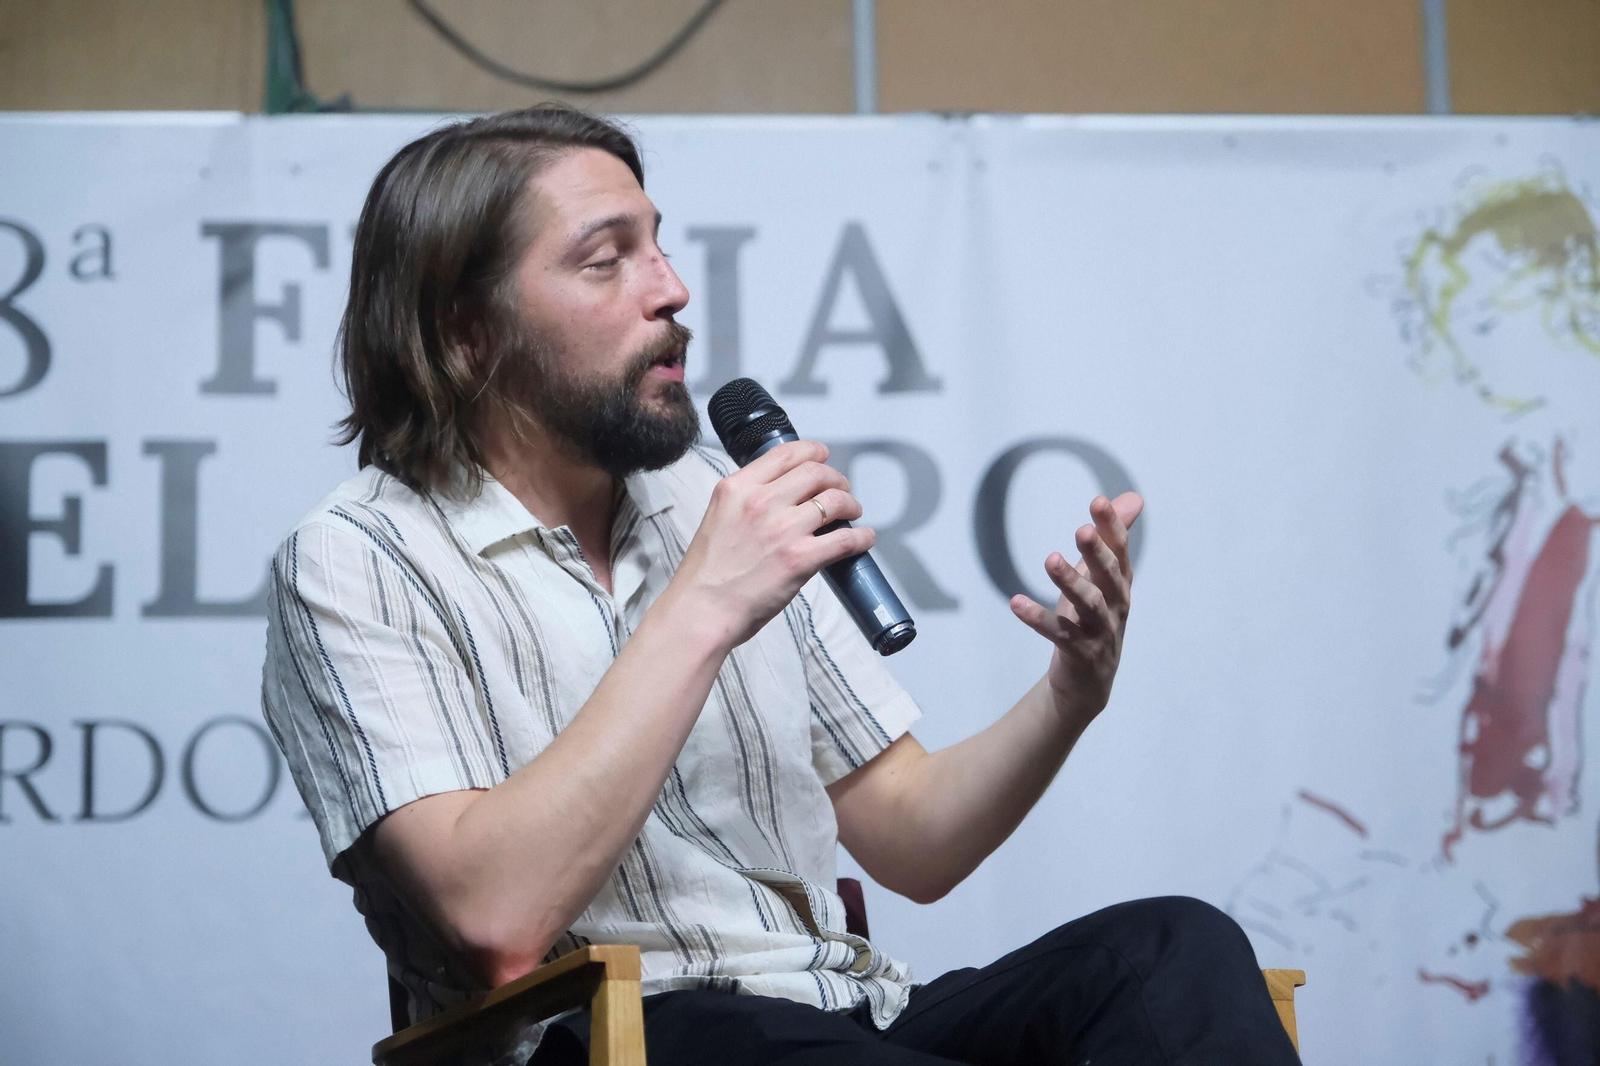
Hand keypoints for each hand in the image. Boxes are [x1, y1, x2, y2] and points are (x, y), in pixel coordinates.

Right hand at [668, 440, 875, 650]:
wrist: (701, 610)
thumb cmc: (706, 575)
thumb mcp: (718, 518)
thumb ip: (745, 502)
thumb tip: (779, 497)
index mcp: (737, 488)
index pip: (785, 454)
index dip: (813, 451)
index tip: (822, 456)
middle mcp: (761, 501)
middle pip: (816, 473)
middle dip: (836, 478)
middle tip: (842, 488)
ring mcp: (783, 529)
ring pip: (834, 500)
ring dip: (850, 504)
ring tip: (853, 512)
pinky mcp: (800, 558)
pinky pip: (845, 539)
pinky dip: (861, 537)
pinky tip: (863, 538)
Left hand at [1009, 492, 1143, 719]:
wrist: (1088, 682)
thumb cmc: (1094, 619)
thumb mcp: (1102, 578)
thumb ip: (1113, 538)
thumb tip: (1134, 497)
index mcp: (1121, 585)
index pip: (1120, 552)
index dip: (1112, 527)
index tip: (1097, 501)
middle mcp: (1116, 607)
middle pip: (1110, 577)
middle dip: (1097, 553)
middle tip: (1081, 530)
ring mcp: (1100, 632)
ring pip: (1088, 605)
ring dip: (1070, 582)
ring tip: (1050, 559)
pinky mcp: (1079, 654)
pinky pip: (1059, 634)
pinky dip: (1038, 618)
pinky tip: (1016, 603)